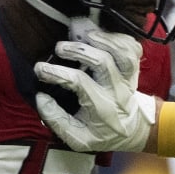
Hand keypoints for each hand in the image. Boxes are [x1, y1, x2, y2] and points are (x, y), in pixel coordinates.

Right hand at [35, 26, 154, 152]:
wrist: (132, 131)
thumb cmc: (102, 133)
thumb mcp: (78, 138)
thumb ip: (57, 120)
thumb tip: (41, 98)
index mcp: (102, 107)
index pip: (79, 83)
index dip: (58, 73)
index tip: (40, 69)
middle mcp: (117, 90)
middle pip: (103, 62)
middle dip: (79, 50)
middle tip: (59, 47)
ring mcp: (128, 79)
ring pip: (123, 53)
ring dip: (103, 40)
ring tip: (84, 35)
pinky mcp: (134, 70)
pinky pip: (133, 50)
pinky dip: (120, 39)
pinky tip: (103, 37)